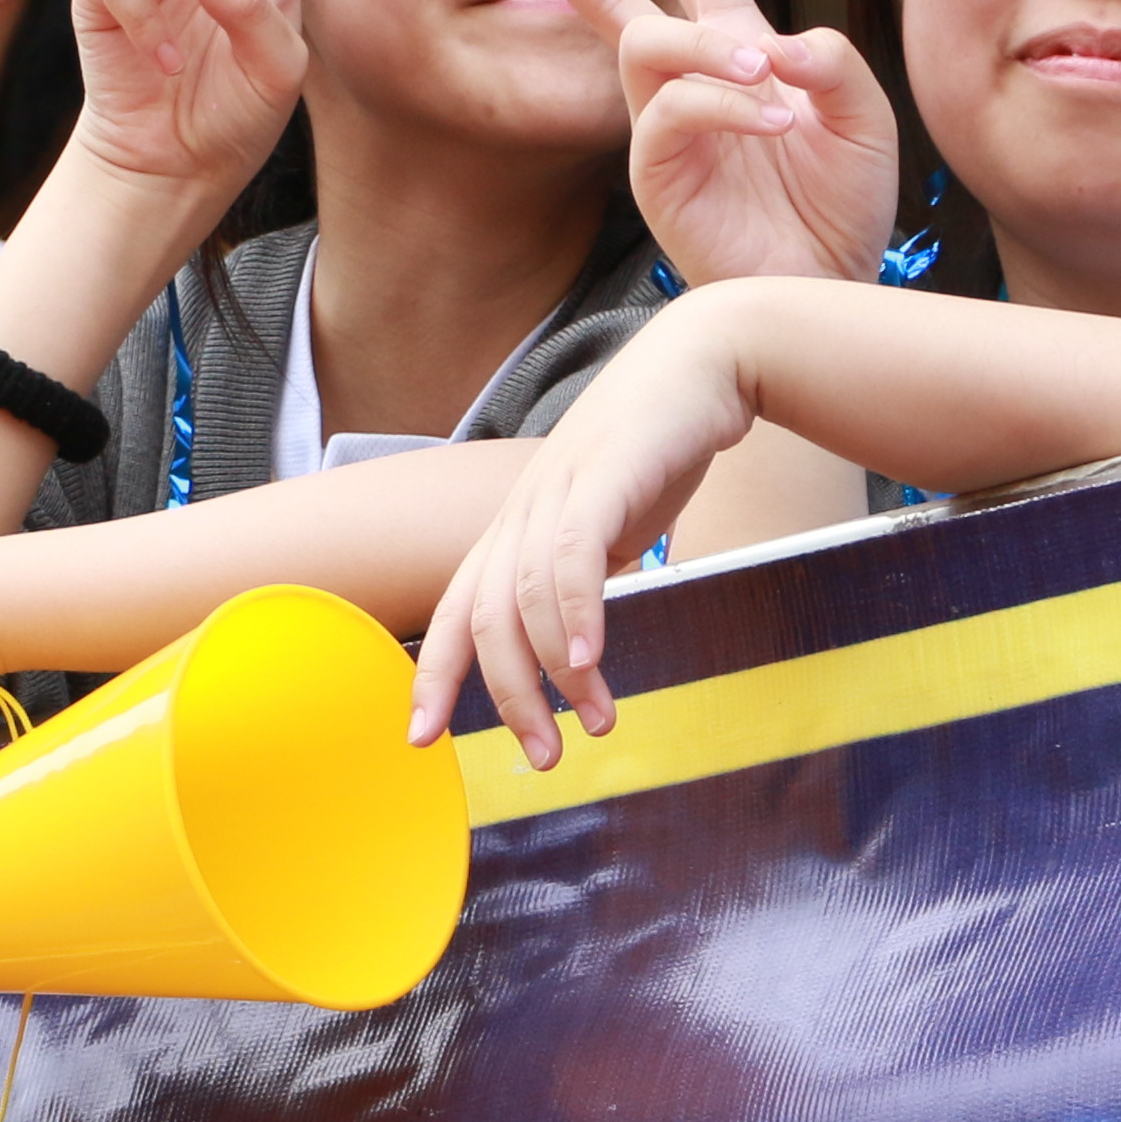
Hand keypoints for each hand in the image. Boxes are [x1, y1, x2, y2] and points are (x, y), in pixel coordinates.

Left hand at [411, 312, 763, 766]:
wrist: (698, 364)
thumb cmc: (652, 453)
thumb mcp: (606, 526)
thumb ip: (583, 581)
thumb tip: (579, 654)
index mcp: (515, 530)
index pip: (457, 613)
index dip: (434, 677)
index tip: (422, 739)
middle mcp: (521, 514)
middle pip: (485, 620)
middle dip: (505, 699)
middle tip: (541, 757)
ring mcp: (557, 491)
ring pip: (527, 599)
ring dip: (556, 675)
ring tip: (595, 723)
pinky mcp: (603, 475)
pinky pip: (572, 554)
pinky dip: (575, 616)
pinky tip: (589, 662)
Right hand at [501, 0, 897, 291]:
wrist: (831, 283)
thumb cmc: (841, 207)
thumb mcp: (862, 115)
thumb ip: (829, 60)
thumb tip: (767, 42)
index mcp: (736, 52)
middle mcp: (688, 84)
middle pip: (611, 1)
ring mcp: (665, 130)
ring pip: (647, 43)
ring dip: (706, 44)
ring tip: (763, 73)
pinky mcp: (657, 175)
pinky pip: (671, 112)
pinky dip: (725, 105)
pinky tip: (774, 124)